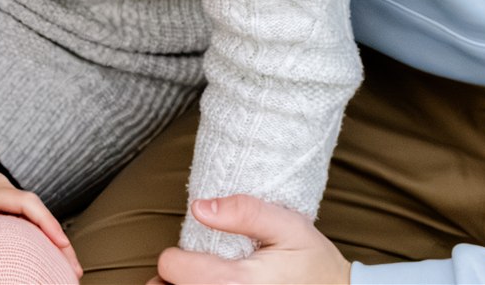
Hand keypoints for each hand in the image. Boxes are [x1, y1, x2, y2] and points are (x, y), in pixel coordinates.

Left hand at [0, 133, 80, 276]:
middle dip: (58, 236)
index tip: (61, 243)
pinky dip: (39, 230)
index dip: (46, 222)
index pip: (24, 203)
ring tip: (66, 264)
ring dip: (52, 235)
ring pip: (34, 211)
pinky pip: (25, 212)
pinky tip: (46, 248)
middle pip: (37, 209)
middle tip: (73, 267)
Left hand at [153, 196, 349, 283]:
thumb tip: (199, 207)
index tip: (192, 253)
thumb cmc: (313, 264)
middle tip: (191, 271)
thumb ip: (244, 211)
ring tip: (198, 281)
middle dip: (174, 280)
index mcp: (236, 282)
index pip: (171, 268)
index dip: (175, 256)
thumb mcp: (288, 226)